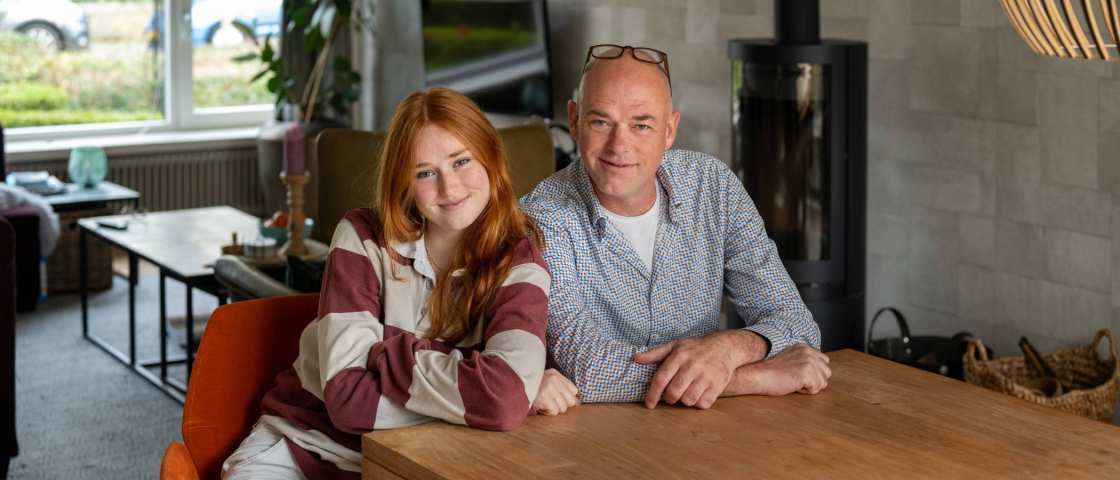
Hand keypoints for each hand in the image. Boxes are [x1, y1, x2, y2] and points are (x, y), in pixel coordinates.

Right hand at [532, 368, 579, 415]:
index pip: (574, 390)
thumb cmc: (531, 386)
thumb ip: (562, 387)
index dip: (568, 398)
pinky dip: (548, 412)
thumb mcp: (546, 380)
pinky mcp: (543, 397)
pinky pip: (554, 411)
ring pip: (563, 407)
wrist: (513, 385)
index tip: (559, 399)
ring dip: (554, 409)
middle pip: (571, 401)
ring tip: (545, 404)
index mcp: (554, 374)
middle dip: (562, 405)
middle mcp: (553, 379)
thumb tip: (577, 402)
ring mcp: (548, 388)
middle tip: (551, 403)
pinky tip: (542, 407)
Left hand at [633, 330, 763, 409]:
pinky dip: (698, 403)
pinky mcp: (717, 385)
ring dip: (684, 401)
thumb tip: (636, 358)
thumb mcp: (674, 346)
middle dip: (669, 399)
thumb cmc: (695, 348)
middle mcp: (692, 366)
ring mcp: (706, 376)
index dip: (652, 394)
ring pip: (688, 400)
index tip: (649, 404)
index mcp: (679, 356)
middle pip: (674, 393)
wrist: (724, 347)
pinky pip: (703, 404)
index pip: (661, 379)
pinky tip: (698, 394)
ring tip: (685, 393)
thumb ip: (655, 354)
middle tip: (671, 396)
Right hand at [736, 343, 830, 395]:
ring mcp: (808, 362)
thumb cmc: (769, 372)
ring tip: (793, 382)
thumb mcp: (789, 360)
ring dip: (810, 387)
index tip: (797, 374)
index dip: (814, 373)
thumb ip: (803, 361)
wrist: (757, 374)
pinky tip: (792, 385)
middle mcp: (809, 352)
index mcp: (804, 347)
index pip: (824, 362)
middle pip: (826, 373)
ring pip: (823, 382)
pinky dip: (805, 392)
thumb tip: (817, 373)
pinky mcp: (806, 373)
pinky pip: (816, 389)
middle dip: (815, 380)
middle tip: (795, 379)